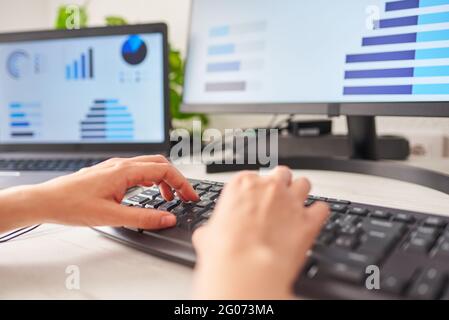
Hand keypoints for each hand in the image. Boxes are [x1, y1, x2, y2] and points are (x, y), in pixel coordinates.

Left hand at [0, 155, 198, 231]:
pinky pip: (137, 170)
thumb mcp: (111, 216)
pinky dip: (150, 179)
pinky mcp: (109, 173)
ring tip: (169, 197)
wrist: (46, 200)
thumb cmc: (71, 205)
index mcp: (125, 171)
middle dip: (176, 178)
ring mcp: (114, 167)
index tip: (191, 196)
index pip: (164, 170)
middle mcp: (121, 165)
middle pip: (159, 163)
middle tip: (185, 196)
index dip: (182, 183)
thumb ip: (143, 217)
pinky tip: (148, 192)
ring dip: (163, 179)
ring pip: (148, 166)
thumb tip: (168, 218)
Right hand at [192, 167, 328, 298]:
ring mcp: (291, 201)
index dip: (254, 190)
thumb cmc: (225, 250)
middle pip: (281, 173)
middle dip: (280, 185)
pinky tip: (312, 220)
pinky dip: (318, 214)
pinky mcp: (309, 220)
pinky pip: (322, 208)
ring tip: (296, 206)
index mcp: (242, 184)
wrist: (245, 267)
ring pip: (304, 183)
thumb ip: (212, 228)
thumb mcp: (207, 235)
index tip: (253, 201)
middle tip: (276, 200)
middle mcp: (269, 187)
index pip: (252, 177)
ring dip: (301, 193)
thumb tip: (207, 235)